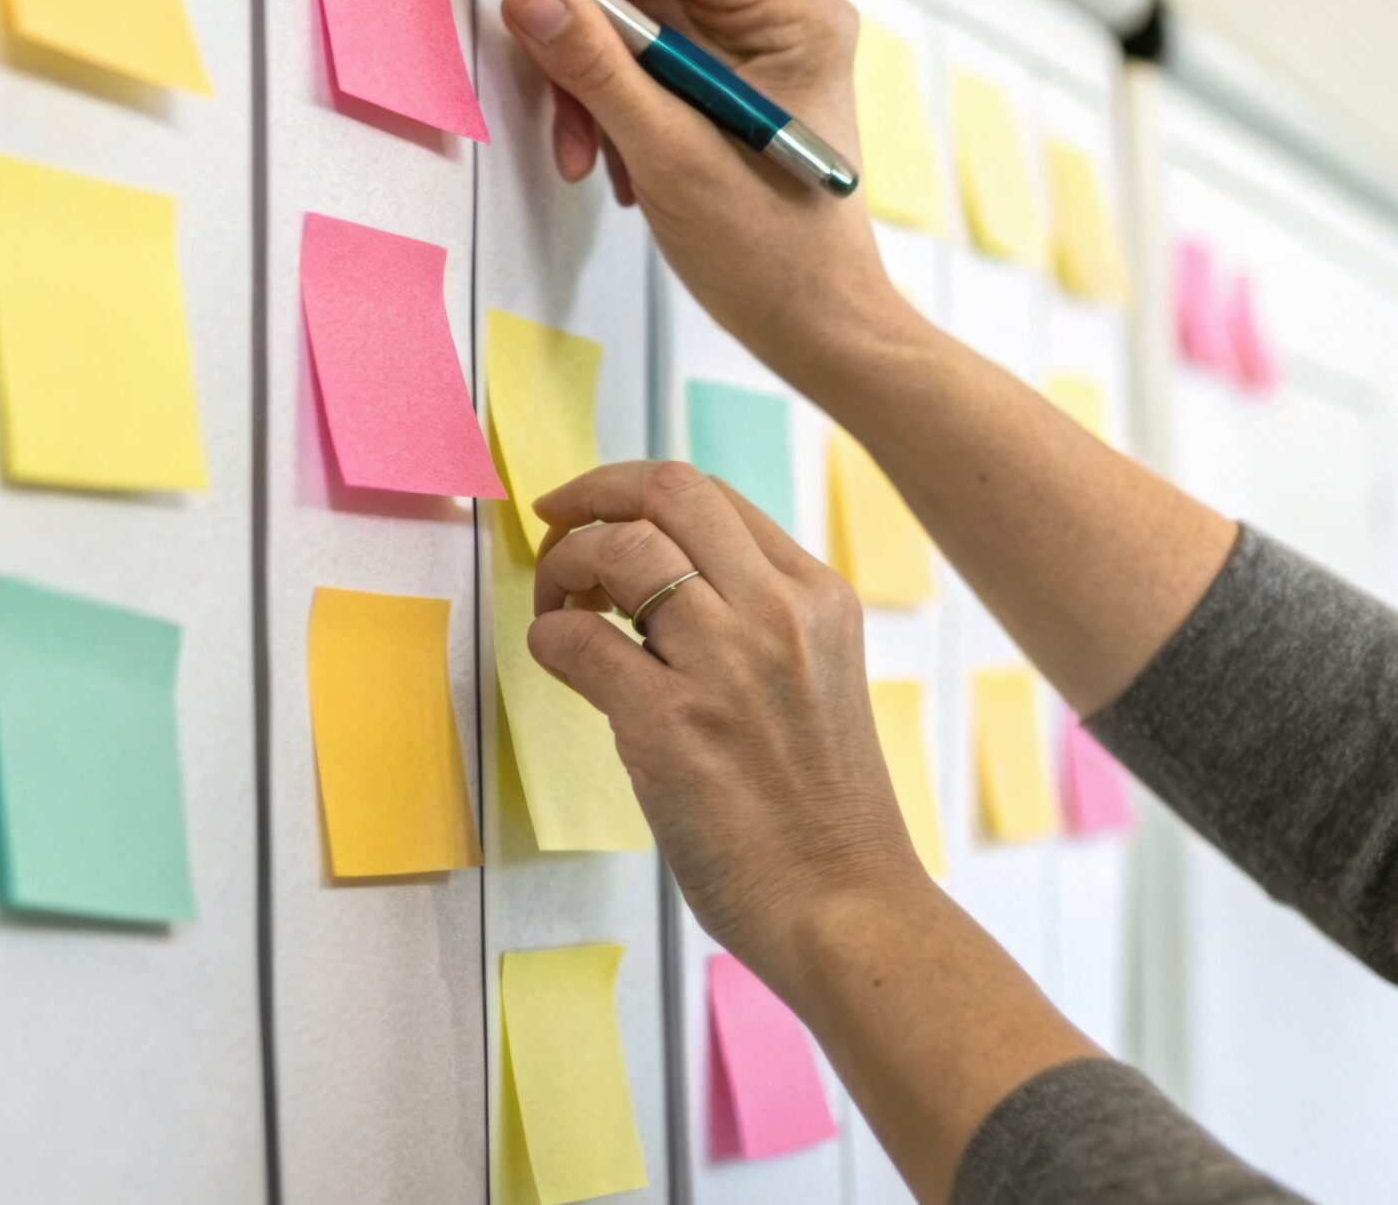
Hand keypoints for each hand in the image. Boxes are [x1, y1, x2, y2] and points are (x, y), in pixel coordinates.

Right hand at [501, 0, 895, 383]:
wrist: (812, 325)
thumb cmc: (778, 253)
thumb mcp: (674, 157)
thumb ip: (599, 71)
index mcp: (795, 17)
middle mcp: (775, 21)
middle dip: (582, 26)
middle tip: (525, 38)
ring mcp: (747, 55)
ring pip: (632, 28)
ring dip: (588, 84)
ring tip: (583, 151)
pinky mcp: (719, 89)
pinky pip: (639, 70)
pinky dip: (607, 109)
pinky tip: (612, 165)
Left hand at [527, 459, 928, 991]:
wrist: (847, 906)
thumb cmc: (825, 813)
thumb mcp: (820, 679)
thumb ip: (758, 624)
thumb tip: (655, 590)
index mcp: (818, 597)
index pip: (711, 495)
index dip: (634, 491)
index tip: (595, 513)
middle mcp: (778, 614)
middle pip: (666, 492)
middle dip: (592, 495)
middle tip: (556, 530)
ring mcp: (726, 666)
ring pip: (621, 550)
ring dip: (566, 564)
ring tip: (558, 602)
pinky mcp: (672, 726)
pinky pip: (579, 641)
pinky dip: (549, 636)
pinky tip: (557, 657)